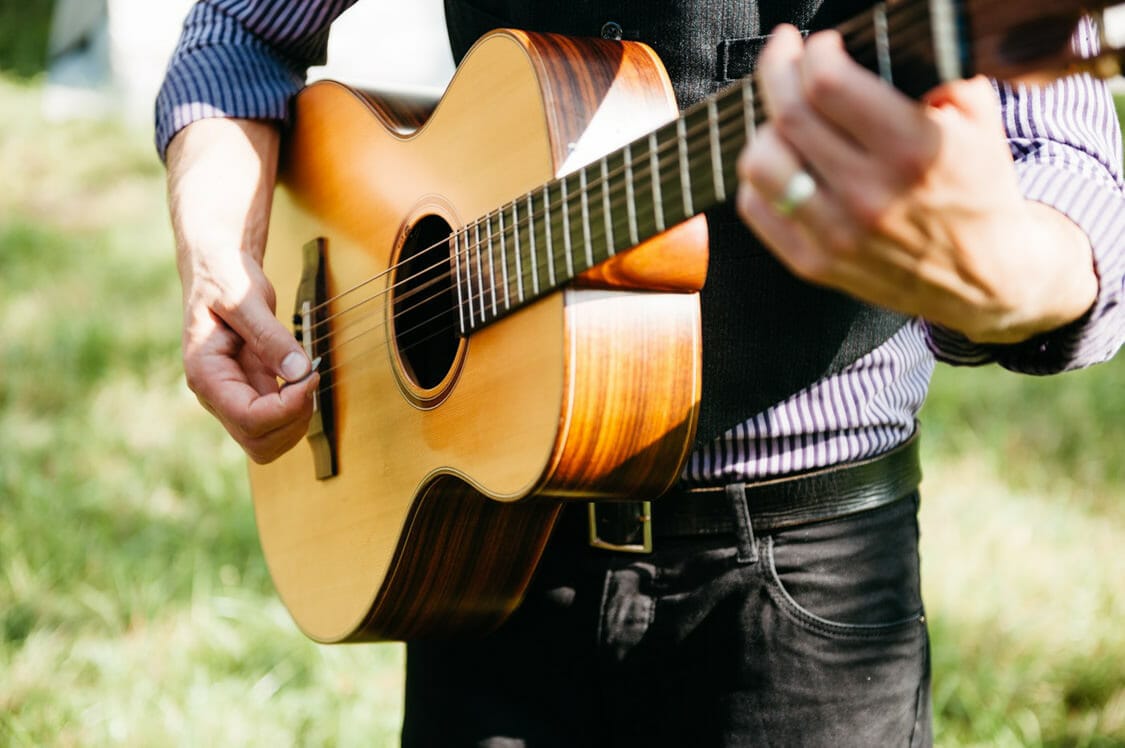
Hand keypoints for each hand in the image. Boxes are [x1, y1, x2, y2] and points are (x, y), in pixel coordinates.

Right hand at [167, 118, 317, 462]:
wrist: (216, 267)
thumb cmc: (224, 276)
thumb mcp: (243, 297)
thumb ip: (269, 334)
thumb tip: (299, 370)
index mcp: (205, 374)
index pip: (248, 419)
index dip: (287, 407)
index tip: (310, 374)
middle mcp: (215, 395)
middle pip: (260, 442)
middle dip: (294, 418)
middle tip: (310, 376)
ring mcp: (232, 399)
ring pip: (269, 443)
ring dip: (297, 419)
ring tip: (306, 375)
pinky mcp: (250, 395)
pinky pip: (277, 424)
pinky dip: (297, 409)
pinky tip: (302, 377)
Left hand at [736, 25, 1096, 343]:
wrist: (986, 277)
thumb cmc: (977, 190)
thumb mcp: (979, 122)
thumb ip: (934, 76)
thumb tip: (878, 43)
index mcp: (915, 152)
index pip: (830, 86)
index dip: (813, 52)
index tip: (818, 44)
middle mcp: (871, 196)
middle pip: (788, 116)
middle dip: (777, 70)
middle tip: (784, 54)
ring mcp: (837, 235)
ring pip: (761, 163)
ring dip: (764, 127)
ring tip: (783, 117)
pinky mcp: (814, 264)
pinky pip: (756, 208)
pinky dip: (760, 177)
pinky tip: (784, 162)